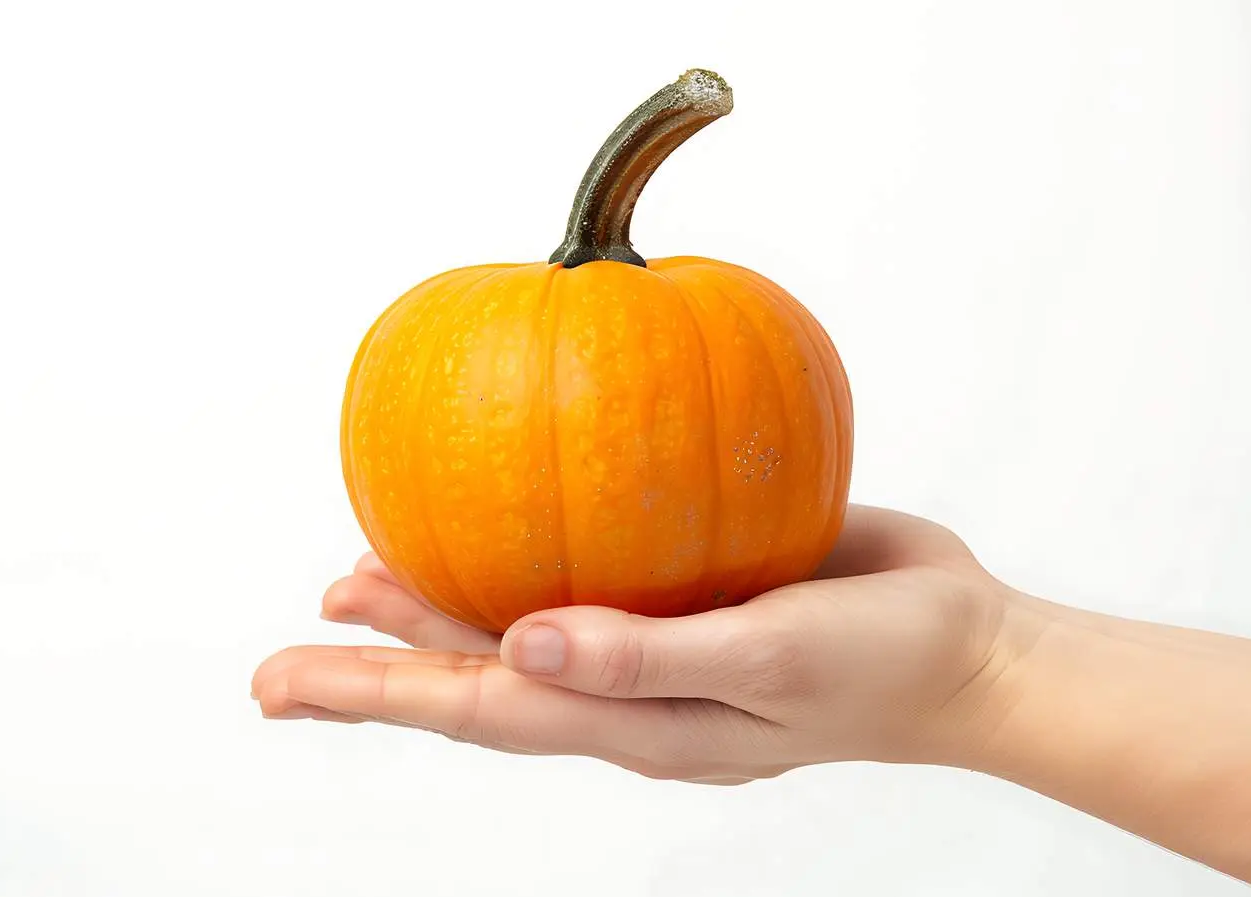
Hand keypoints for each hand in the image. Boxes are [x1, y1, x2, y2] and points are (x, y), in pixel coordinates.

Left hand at [251, 505, 1023, 782]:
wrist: (970, 645)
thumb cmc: (885, 668)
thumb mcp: (770, 661)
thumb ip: (649, 658)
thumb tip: (521, 644)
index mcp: (633, 720)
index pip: (475, 708)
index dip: (373, 691)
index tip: (279, 680)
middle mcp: (626, 686)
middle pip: (478, 670)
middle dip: (383, 656)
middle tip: (302, 625)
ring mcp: (656, 639)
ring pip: (521, 620)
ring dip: (440, 601)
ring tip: (364, 570)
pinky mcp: (691, 586)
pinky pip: (592, 563)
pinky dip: (532, 540)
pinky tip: (517, 501)